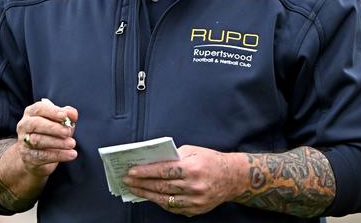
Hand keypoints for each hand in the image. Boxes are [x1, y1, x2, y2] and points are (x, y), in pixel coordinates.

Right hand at [15, 99, 77, 177]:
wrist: (35, 155)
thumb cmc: (49, 132)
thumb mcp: (58, 121)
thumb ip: (66, 114)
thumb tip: (73, 115)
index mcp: (31, 112)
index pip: (39, 108)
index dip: (52, 111)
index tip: (64, 116)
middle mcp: (24, 125)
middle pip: (36, 124)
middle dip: (53, 128)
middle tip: (68, 132)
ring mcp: (23, 141)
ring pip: (38, 140)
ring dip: (57, 142)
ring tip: (72, 144)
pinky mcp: (27, 157)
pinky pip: (42, 156)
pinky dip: (59, 155)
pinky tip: (71, 154)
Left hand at [122, 145, 242, 216]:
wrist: (232, 178)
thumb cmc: (210, 160)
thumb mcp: (194, 150)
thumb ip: (174, 156)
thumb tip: (153, 161)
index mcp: (193, 168)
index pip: (163, 171)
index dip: (146, 172)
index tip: (132, 171)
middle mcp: (194, 186)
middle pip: (162, 186)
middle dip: (142, 183)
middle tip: (128, 181)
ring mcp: (195, 201)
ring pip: (165, 200)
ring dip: (147, 195)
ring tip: (135, 189)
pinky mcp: (196, 210)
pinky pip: (173, 208)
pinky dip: (160, 202)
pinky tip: (151, 196)